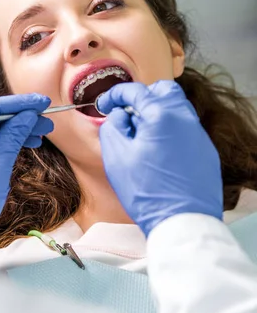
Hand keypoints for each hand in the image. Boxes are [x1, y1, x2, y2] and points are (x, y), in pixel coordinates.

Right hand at [98, 81, 222, 236]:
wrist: (182, 221)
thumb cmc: (148, 192)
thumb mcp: (117, 157)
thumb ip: (113, 126)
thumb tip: (120, 115)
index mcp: (161, 115)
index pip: (135, 91)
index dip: (115, 95)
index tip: (105, 105)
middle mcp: (185, 118)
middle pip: (163, 91)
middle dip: (143, 97)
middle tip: (127, 115)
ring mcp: (199, 134)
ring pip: (177, 109)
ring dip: (157, 114)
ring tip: (141, 136)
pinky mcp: (206, 151)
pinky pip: (186, 129)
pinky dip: (170, 131)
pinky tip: (158, 152)